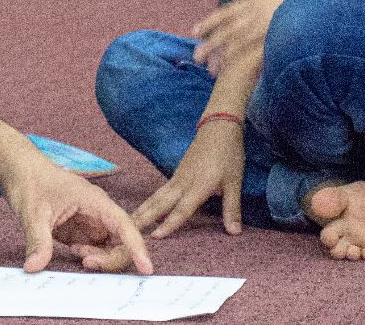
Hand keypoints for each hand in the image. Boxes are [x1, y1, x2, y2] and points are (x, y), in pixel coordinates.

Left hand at [0, 151, 152, 274]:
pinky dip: (88, 255)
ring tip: (78, 253)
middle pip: (120, 242)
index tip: (146, 268)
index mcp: (95, 201)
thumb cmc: (31, 182)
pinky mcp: (80, 230)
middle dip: (111, 258)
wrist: (19, 170)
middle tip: (86, 261)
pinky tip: (72, 249)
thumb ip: (38, 241)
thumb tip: (34, 267)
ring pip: (109, 248)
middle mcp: (98, 212)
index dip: (137, 248)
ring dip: (100, 258)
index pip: (124, 226)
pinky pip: (95, 249)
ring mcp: (90, 222)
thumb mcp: (33, 213)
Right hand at [132, 121, 246, 237]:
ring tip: (131, 219)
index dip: (169, 224)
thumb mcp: (234, 183)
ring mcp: (178, 177)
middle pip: (161, 202)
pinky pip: (161, 190)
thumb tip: (234, 233)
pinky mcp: (177, 173)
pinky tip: (147, 206)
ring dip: (144, 208)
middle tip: (129, 228)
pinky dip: (151, 200)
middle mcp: (184, 183)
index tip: (155, 236)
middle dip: (145, 216)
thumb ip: (232, 208)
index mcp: (198, 186)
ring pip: (157, 195)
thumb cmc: (228, 155)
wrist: (218, 128)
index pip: (181, 209)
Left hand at [192, 0, 286, 75]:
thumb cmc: (291, 4)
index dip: (209, 22)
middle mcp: (258, 14)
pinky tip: (235, 73)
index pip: (226, 13)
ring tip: (212, 71)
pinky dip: (245, 63)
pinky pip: (257, 53)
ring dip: (225, 58)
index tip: (194, 32)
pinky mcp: (277, 40)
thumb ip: (251, 10)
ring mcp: (267, 27)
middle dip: (211, 45)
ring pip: (240, 44)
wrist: (317, 3)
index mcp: (253, 2)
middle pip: (229, 31)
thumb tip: (233, 21)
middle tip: (197, 57)